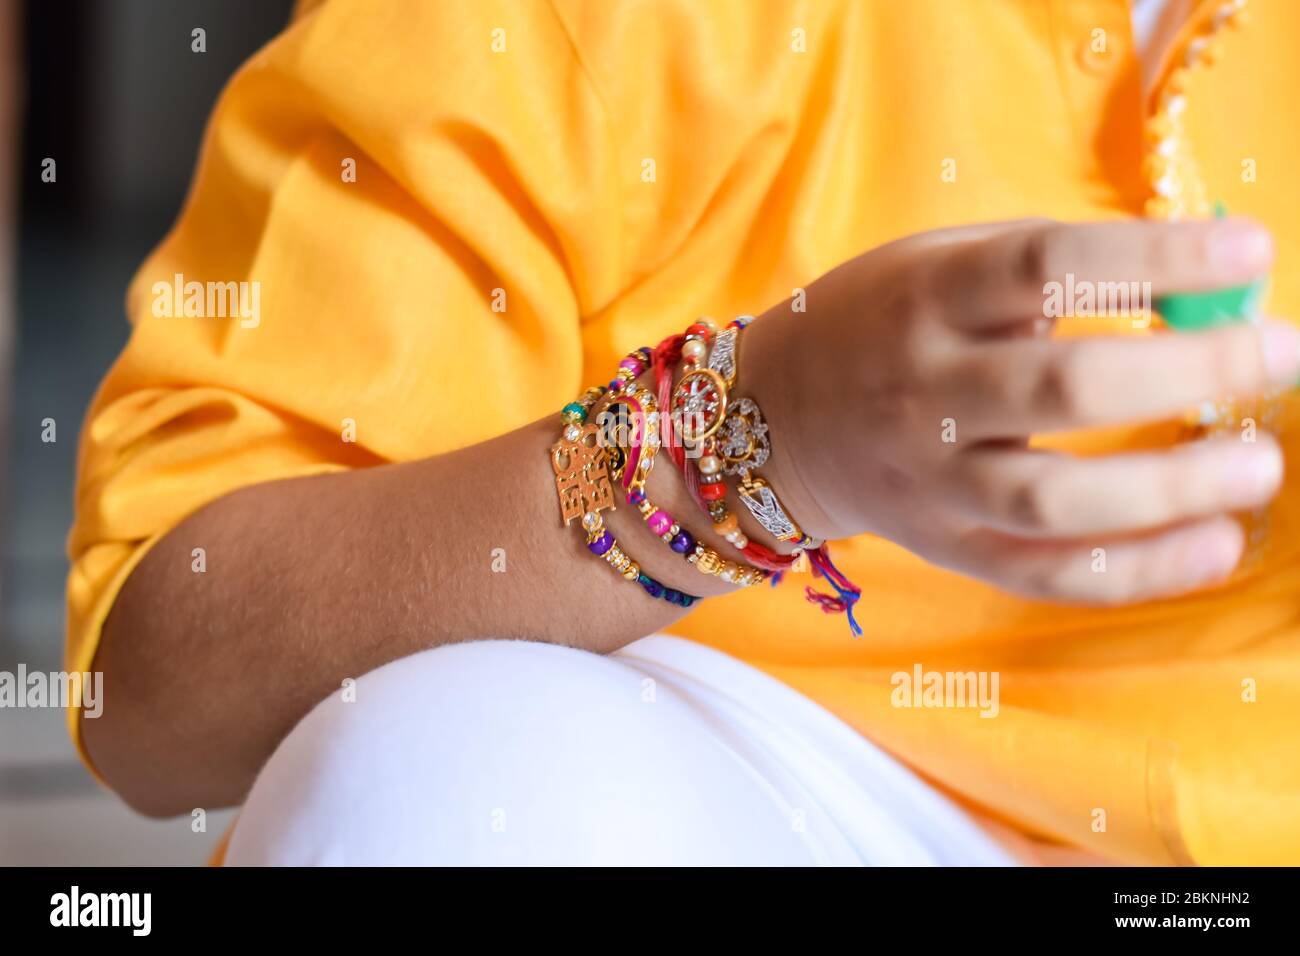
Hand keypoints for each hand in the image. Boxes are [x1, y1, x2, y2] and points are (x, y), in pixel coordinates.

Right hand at [741, 218, 1297, 603]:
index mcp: (927, 297)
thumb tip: (1199, 287)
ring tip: (1256, 468)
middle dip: (1190, 371)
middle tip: (1281, 356)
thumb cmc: (880, 322)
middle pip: (1063, 388)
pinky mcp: (942, 547)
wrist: (774, 419)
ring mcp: (929, 480)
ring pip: (1053, 500)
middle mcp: (923, 389)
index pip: (1045, 269)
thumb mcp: (938, 260)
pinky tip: (1212, 546)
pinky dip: (1134, 571)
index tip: (1251, 252)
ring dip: (1169, 488)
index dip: (1153, 259)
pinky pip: (1041, 574)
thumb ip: (1046, 267)